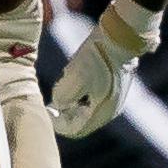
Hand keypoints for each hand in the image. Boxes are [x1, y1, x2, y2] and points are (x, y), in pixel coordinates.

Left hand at [50, 0, 159, 136]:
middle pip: (82, 121)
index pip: (75, 130)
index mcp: (101, 112)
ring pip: (88, 110)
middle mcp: (110, 111)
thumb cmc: (97, 58)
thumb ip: (62, 98)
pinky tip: (78, 79)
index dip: (57, 124)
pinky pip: (95, 99)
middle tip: (52, 102)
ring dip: (73, 104)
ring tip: (65, 86)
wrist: (120, 37)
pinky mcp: (116, 88)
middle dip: (65, 114)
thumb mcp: (73, 78)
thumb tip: (59, 104)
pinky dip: (83, 95)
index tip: (46, 109)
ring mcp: (115, 100)